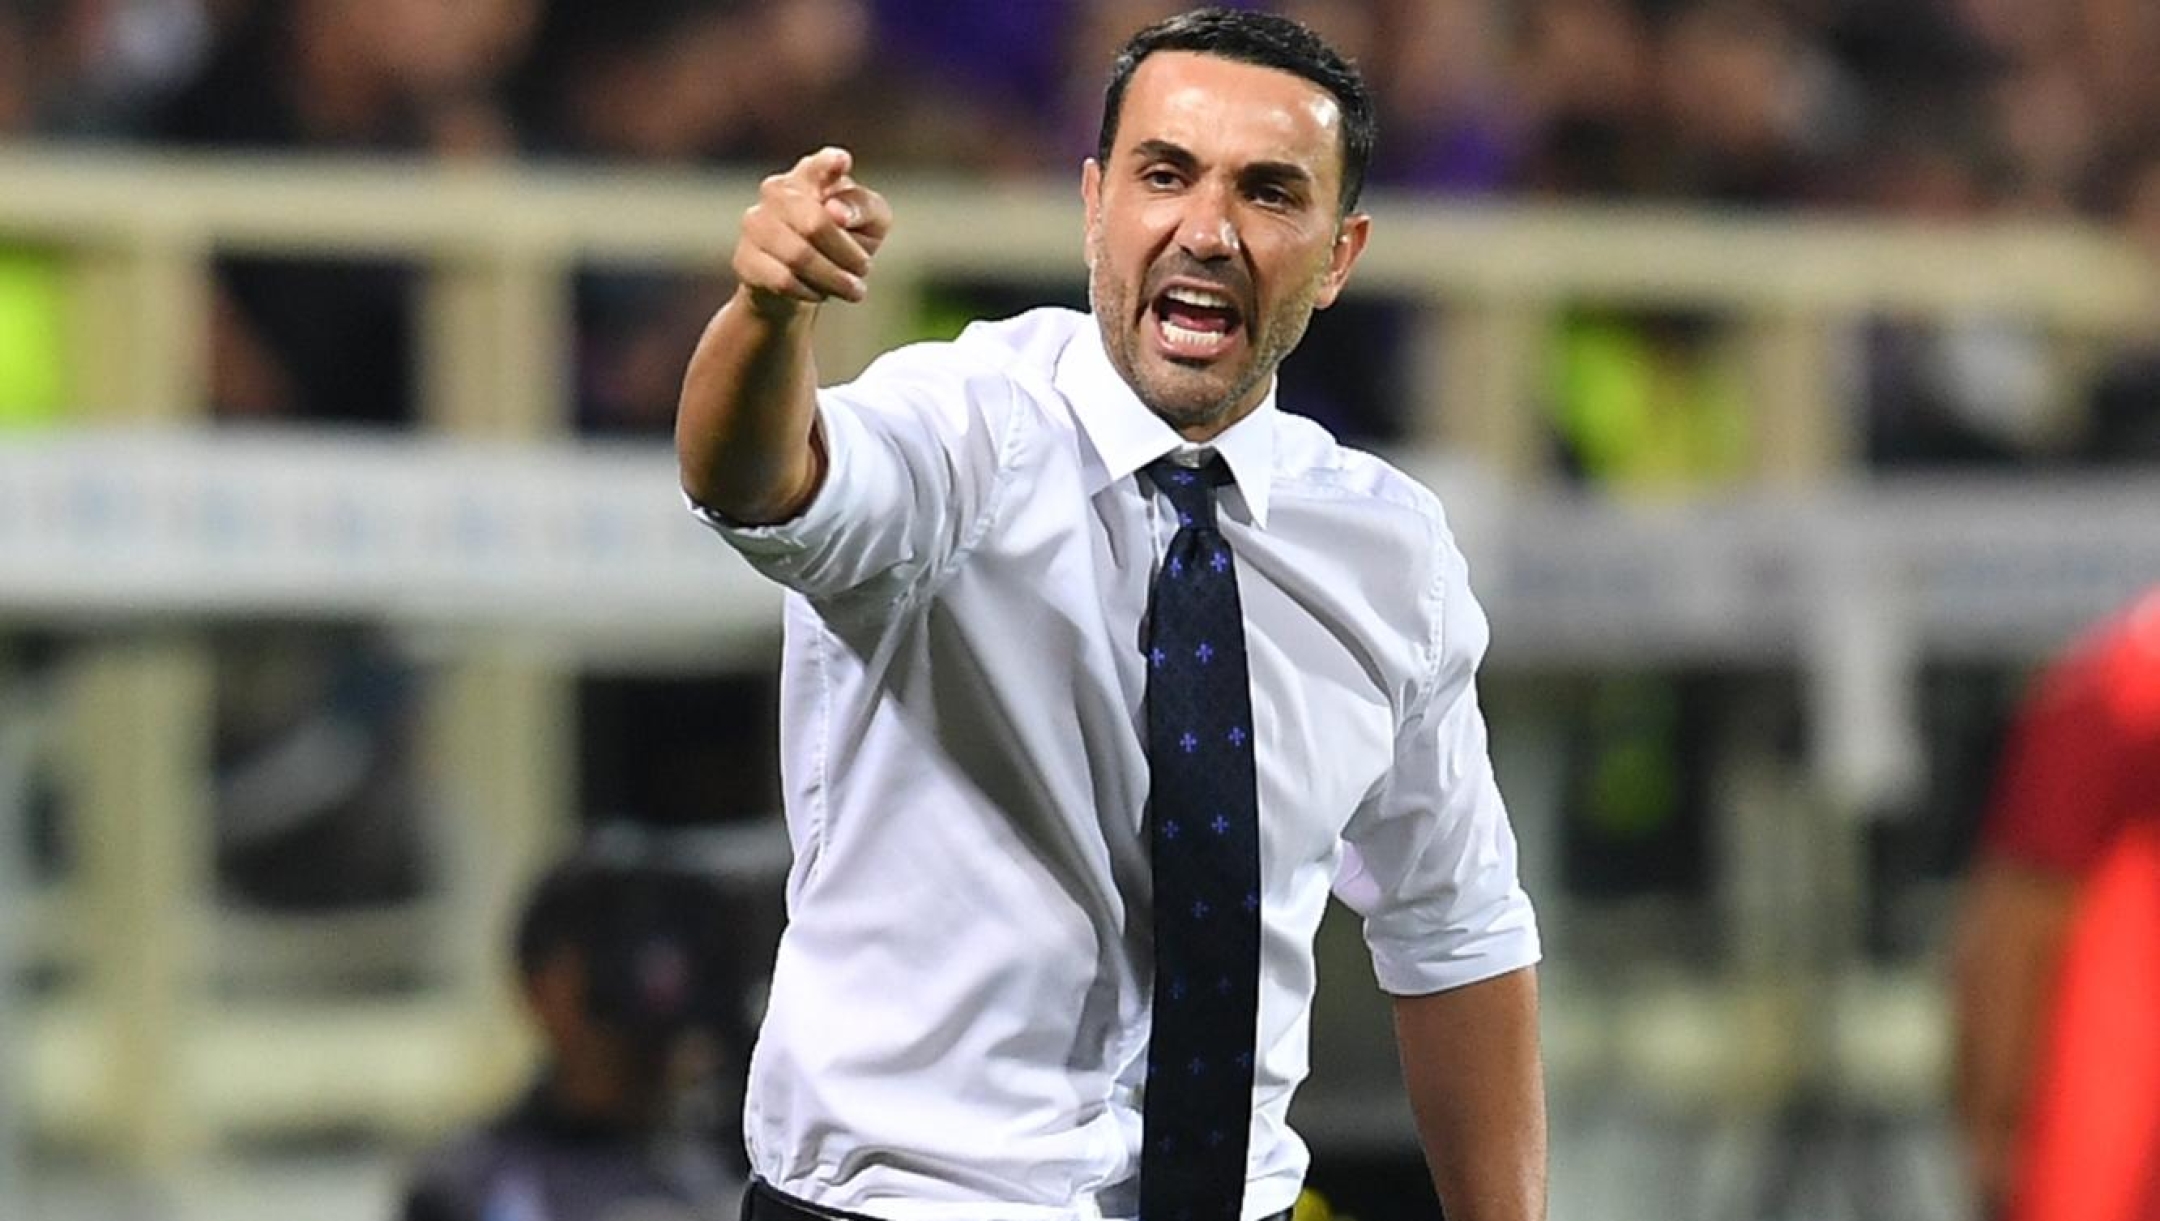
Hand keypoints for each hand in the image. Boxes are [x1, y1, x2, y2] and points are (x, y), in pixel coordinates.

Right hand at [733, 146, 892, 315]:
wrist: (801, 284)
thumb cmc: (842, 242)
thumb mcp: (870, 224)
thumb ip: (864, 208)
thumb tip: (836, 212)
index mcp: (812, 174)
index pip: (819, 164)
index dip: (829, 164)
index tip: (842, 162)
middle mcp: (777, 191)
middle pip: (815, 223)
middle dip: (846, 253)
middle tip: (865, 269)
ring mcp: (756, 223)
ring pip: (798, 255)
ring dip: (833, 277)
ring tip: (853, 290)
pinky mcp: (745, 258)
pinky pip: (783, 280)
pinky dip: (810, 291)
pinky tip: (821, 293)